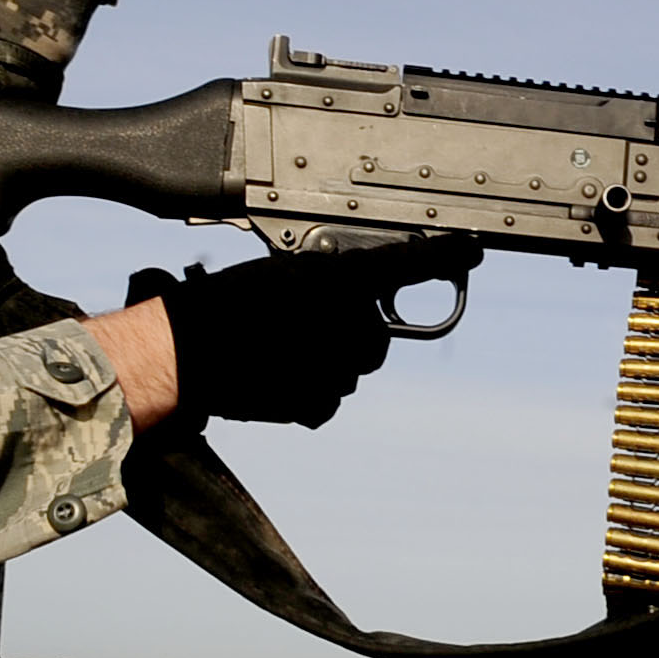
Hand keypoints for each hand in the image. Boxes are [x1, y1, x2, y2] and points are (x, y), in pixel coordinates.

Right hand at [125, 235, 480, 429]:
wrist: (184, 352)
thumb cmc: (222, 304)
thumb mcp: (279, 274)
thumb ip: (325, 280)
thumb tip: (349, 294)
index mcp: (338, 281)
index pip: (407, 263)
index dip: (444, 256)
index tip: (473, 252)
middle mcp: (348, 323)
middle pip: (375, 336)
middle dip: (348, 334)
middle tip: (302, 327)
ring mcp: (338, 368)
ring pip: (351, 370)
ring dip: (325, 364)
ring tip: (278, 352)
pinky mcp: (320, 405)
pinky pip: (329, 401)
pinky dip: (309, 394)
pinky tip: (276, 378)